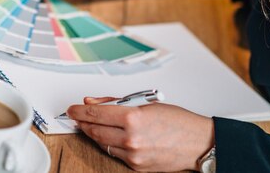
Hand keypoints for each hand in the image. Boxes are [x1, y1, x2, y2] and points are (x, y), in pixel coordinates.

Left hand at [67, 97, 214, 171]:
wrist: (198, 144)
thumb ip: (116, 103)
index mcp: (133, 118)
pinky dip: (110, 144)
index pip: (95, 113)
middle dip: (83, 122)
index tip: (72, 109)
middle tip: (77, 116)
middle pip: (95, 130)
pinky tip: (109, 136)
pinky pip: (115, 153)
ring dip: (94, 134)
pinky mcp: (135, 167)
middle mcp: (130, 138)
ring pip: (102, 143)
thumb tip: (92, 102)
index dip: (79, 111)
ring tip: (91, 125)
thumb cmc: (177, 121)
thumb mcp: (145, 103)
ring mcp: (132, 155)